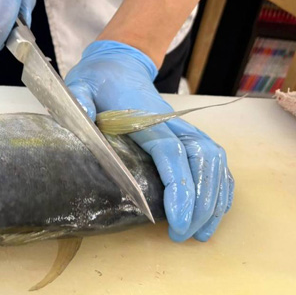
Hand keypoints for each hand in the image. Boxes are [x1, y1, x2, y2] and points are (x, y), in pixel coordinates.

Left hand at [65, 40, 233, 241]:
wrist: (117, 64)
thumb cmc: (98, 81)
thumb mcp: (80, 86)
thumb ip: (79, 100)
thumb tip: (81, 115)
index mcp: (145, 116)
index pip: (169, 152)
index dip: (178, 186)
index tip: (177, 219)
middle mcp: (171, 122)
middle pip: (200, 160)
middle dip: (200, 201)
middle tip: (185, 235)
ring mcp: (182, 127)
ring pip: (213, 160)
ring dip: (213, 197)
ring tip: (201, 232)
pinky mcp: (186, 133)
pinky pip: (213, 159)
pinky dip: (219, 184)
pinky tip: (214, 209)